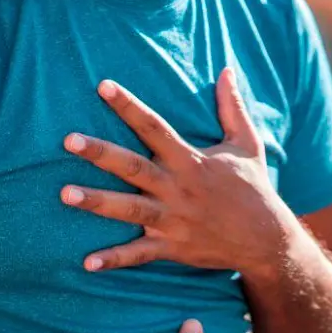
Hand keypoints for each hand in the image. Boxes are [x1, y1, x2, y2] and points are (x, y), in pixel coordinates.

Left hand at [61, 68, 295, 276]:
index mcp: (191, 160)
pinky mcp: (172, 247)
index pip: (154, 126)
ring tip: (65, 194)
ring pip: (129, 208)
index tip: (103, 86)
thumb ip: (232, 107)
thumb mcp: (247, 144)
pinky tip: (87, 263)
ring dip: (97, 202)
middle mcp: (177, 188)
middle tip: (68, 139)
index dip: (129, 106)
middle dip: (100, 153)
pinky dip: (114, 259)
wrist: (266, 241)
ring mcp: (173, 219)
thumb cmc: (253, 188)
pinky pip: (139, 254)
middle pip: (133, 166)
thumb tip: (228, 69)